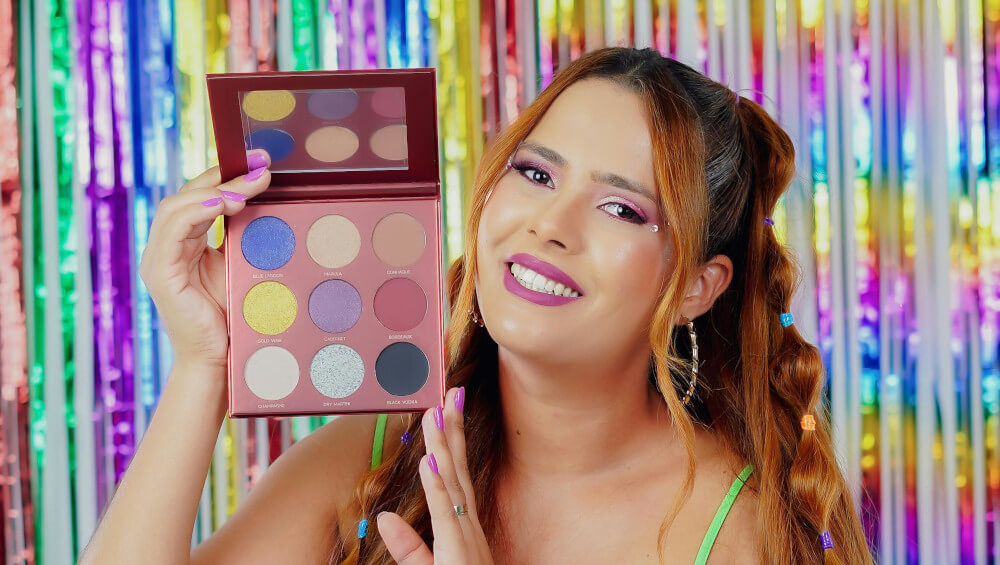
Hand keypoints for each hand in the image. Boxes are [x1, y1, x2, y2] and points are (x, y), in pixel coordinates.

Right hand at [139, 150, 271, 368]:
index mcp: (182, 244)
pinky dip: (197, 211)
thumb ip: (243, 236)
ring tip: (248, 184)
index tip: (259, 161)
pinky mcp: (160, 273)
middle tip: (261, 163)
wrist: (221, 361)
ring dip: (216, 190)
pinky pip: (173, 231)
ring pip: (177, 207)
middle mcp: (166, 248)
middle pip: (188, 195)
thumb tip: (269, 201)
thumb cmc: (233, 316)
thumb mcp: (240, 266)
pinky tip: (224, 204)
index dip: (226, 175)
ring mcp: (158, 260)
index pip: (199, 197)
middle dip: (224, 175)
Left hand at [377, 387, 493, 563]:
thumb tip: (383, 518)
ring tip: (436, 412)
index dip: (451, 442)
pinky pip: (446, 512)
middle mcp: (468, 526)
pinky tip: (430, 460)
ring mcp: (466, 537)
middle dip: (454, 429)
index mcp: (463, 528)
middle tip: (451, 391)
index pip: (455, 477)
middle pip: (458, 469)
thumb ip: (408, 546)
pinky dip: (438, 485)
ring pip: (452, 482)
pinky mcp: (457, 551)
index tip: (445, 409)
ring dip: (443, 445)